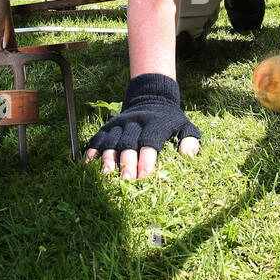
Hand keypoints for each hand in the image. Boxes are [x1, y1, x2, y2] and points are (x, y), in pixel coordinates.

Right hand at [84, 73, 200, 179]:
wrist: (152, 98)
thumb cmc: (170, 120)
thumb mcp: (186, 126)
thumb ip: (190, 140)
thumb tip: (188, 156)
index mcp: (155, 124)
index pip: (149, 143)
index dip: (146, 160)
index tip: (145, 177)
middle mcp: (135, 123)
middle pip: (128, 144)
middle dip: (126, 163)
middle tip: (125, 182)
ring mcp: (120, 124)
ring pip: (111, 141)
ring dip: (107, 159)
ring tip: (105, 176)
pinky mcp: (109, 126)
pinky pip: (98, 138)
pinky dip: (92, 151)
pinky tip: (88, 165)